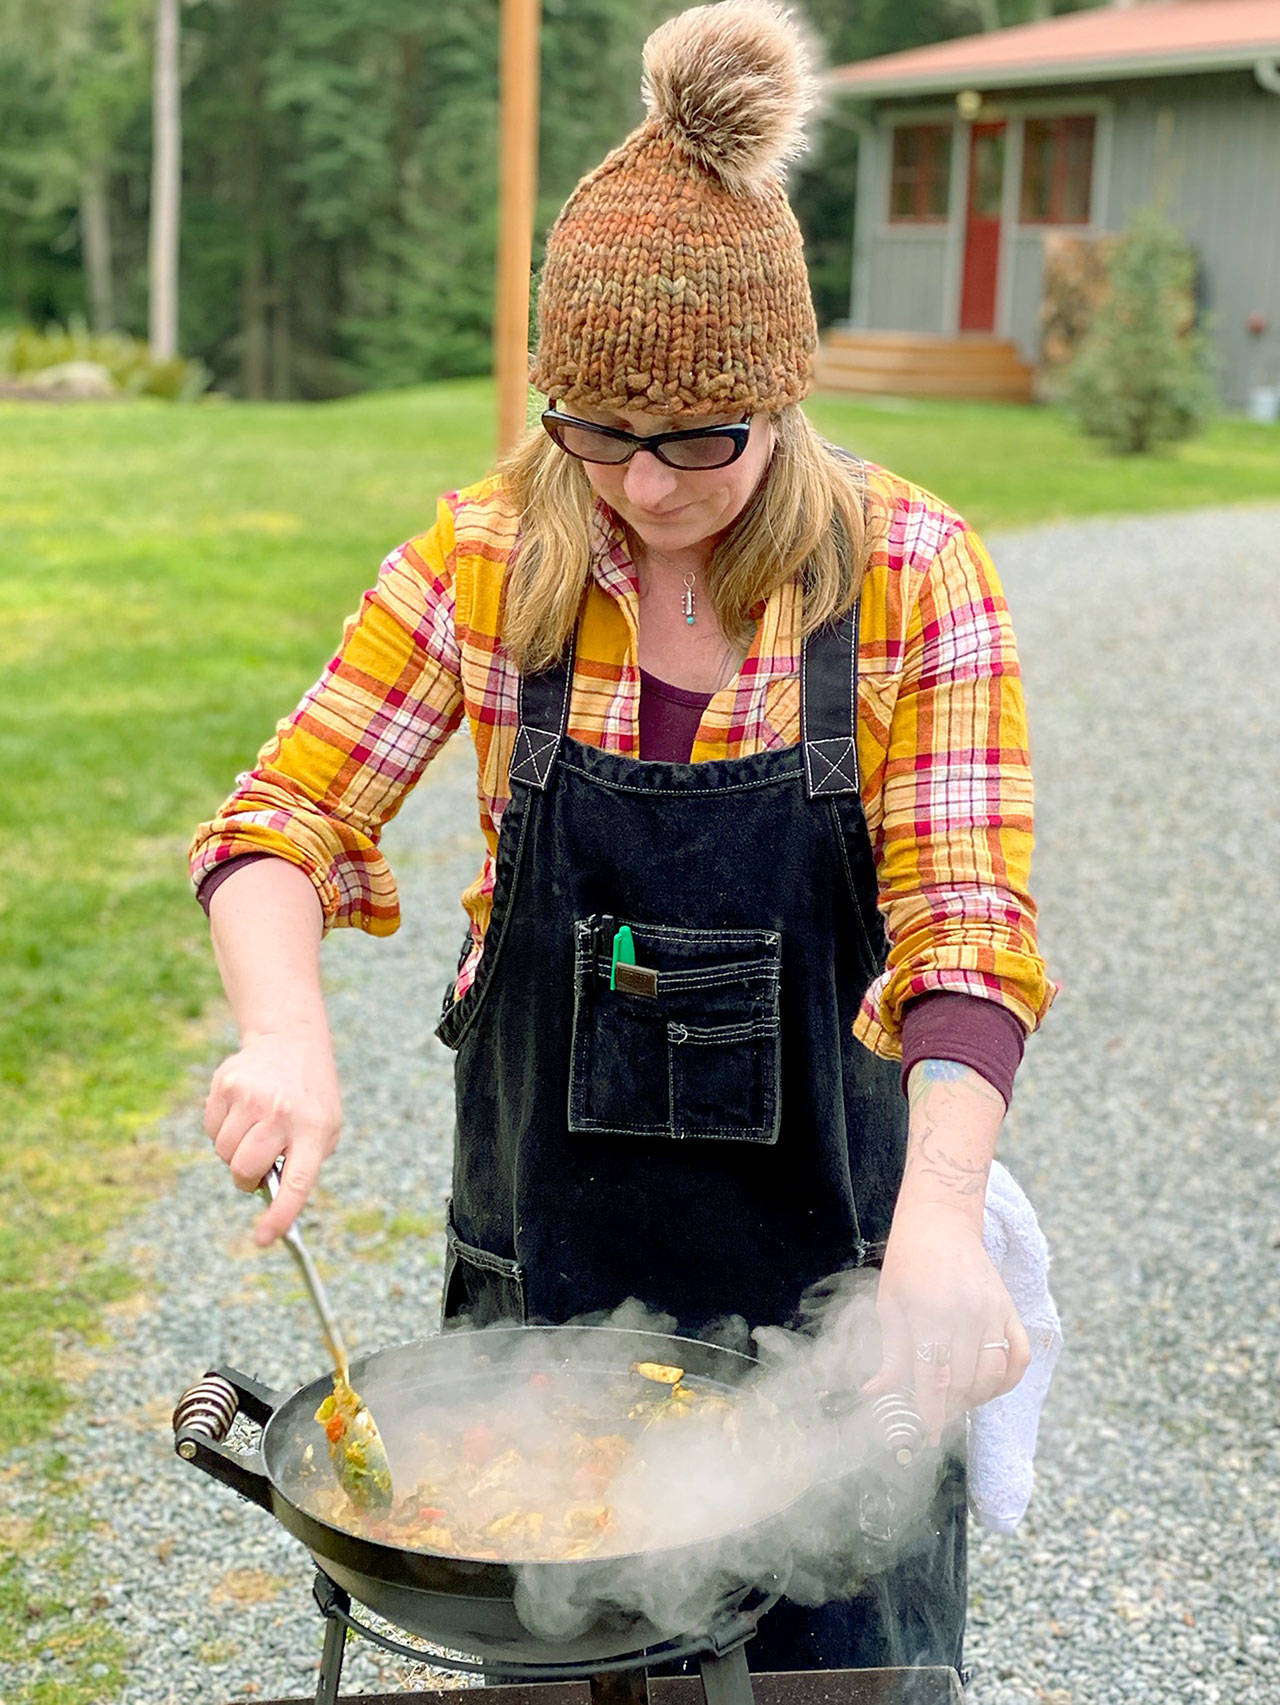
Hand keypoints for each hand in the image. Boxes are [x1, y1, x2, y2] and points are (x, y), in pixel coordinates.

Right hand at [203, 1027, 341, 1244]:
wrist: (291, 1041)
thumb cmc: (309, 1098)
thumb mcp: (324, 1128)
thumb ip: (302, 1164)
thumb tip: (271, 1200)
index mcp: (313, 1128)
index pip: (297, 1182)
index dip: (280, 1215)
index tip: (264, 1239)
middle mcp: (281, 1112)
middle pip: (245, 1170)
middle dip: (246, 1178)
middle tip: (257, 1167)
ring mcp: (251, 1096)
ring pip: (224, 1153)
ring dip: (234, 1151)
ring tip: (254, 1129)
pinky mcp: (226, 1085)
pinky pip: (211, 1130)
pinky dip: (222, 1130)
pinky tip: (241, 1110)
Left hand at [863, 1200, 1029, 1444]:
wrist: (941, 1223)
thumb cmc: (907, 1263)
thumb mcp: (890, 1305)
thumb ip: (891, 1354)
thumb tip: (875, 1394)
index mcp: (931, 1313)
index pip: (934, 1378)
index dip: (930, 1412)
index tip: (925, 1434)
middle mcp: (968, 1315)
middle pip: (963, 1382)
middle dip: (948, 1408)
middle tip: (933, 1417)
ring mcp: (994, 1313)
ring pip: (991, 1375)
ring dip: (974, 1398)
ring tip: (954, 1401)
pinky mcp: (1010, 1310)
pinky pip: (1019, 1358)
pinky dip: (1007, 1380)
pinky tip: (987, 1387)